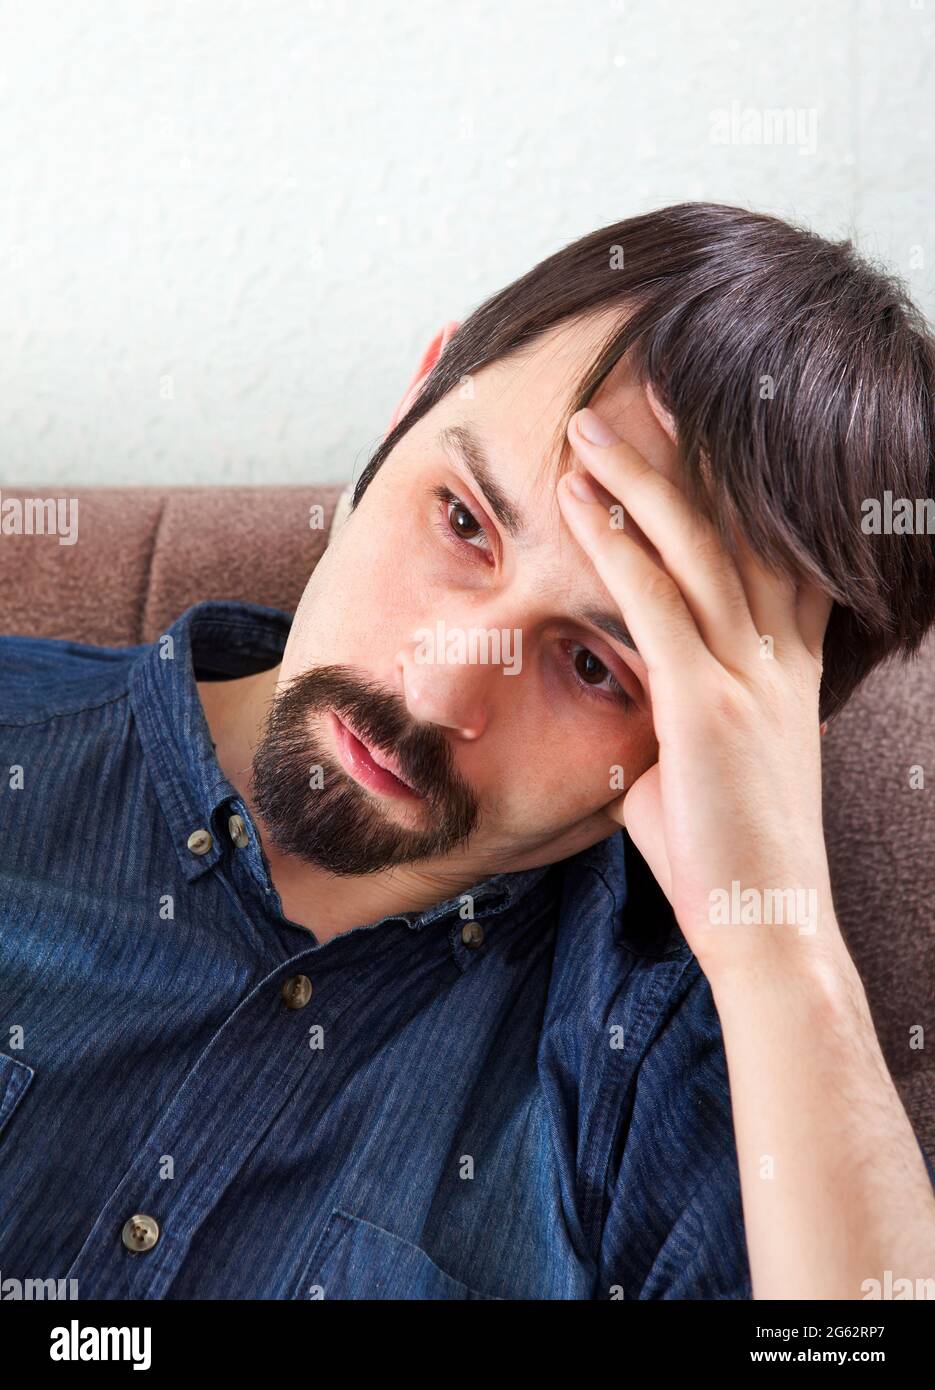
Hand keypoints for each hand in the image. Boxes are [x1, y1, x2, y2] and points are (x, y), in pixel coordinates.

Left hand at [556, 400, 838, 977]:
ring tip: (593, 423)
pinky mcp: (708, 708)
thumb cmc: (724, 854)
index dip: (748, 483)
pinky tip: (582, 501)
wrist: (765, 926)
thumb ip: (674, 709)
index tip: (710, 430)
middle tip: (647, 391)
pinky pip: (659, 605)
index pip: (779, 551)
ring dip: (644, 478)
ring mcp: (751, 678)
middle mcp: (781, 658)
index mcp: (789, 668)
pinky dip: (618, 545)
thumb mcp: (702, 763)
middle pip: (743, 526)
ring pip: (702, 548)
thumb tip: (627, 686)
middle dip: (693, 455)